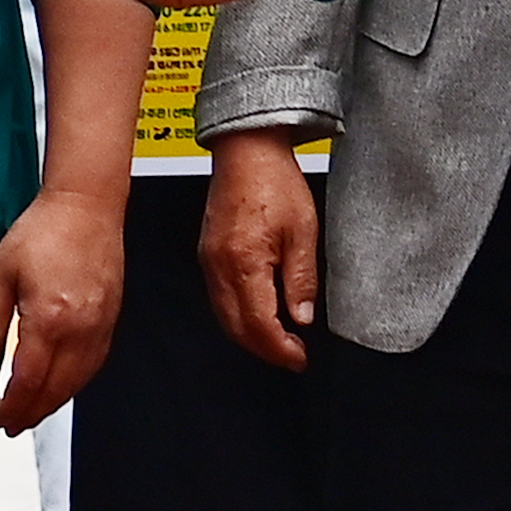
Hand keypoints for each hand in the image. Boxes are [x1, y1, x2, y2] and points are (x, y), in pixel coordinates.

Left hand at [0, 187, 125, 433]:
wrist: (86, 206)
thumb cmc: (43, 231)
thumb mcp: (0, 272)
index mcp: (49, 319)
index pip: (29, 380)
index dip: (13, 406)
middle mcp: (80, 329)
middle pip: (57, 388)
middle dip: (33, 412)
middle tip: (13, 424)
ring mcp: (100, 326)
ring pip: (80, 380)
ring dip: (56, 402)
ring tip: (34, 411)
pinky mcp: (112, 318)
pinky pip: (96, 363)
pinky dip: (77, 382)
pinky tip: (63, 384)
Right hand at [200, 130, 322, 369]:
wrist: (247, 151)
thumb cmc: (275, 182)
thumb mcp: (304, 231)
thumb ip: (301, 279)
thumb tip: (302, 318)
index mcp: (244, 262)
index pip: (259, 325)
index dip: (280, 349)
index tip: (300, 359)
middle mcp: (219, 267)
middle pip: (236, 329)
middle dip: (265, 350)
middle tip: (293, 357)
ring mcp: (208, 262)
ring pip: (224, 317)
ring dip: (251, 337)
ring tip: (281, 341)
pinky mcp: (207, 255)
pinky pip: (218, 299)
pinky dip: (238, 316)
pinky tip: (259, 315)